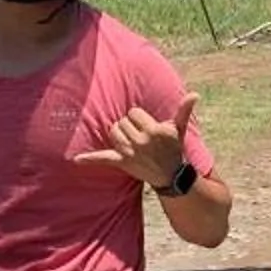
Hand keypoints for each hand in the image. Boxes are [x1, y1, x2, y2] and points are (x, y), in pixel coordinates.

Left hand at [75, 92, 199, 189]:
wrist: (171, 175)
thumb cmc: (174, 148)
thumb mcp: (179, 129)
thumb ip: (184, 110)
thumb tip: (195, 94)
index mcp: (153, 130)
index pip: (134, 113)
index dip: (140, 118)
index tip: (148, 128)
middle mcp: (140, 141)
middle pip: (122, 122)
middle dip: (130, 126)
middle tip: (141, 137)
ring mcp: (130, 152)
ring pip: (113, 132)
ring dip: (119, 135)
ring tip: (131, 141)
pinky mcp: (122, 163)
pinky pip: (103, 158)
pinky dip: (90, 159)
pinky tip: (76, 159)